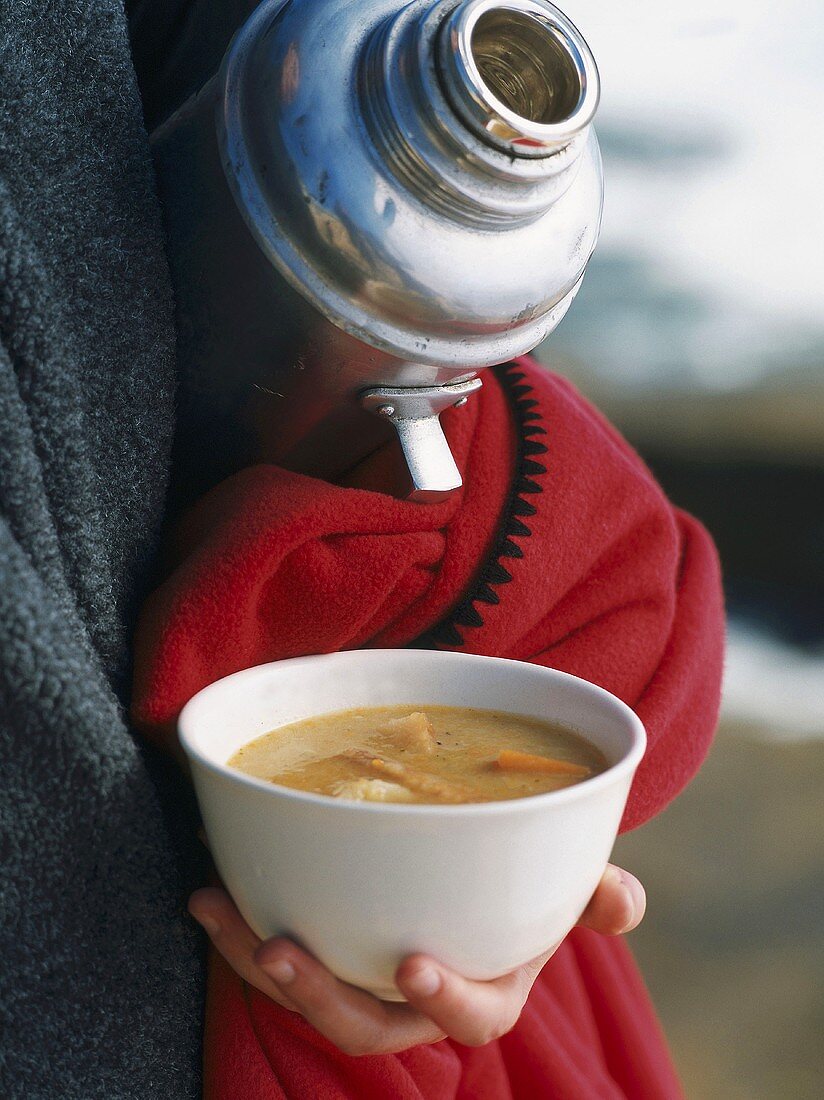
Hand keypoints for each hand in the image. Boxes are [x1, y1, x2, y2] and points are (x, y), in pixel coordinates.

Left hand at [188, 863, 644, 1055]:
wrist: (473, 885)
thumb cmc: (521, 889)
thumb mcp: (559, 888)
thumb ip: (593, 894)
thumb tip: (628, 902)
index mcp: (483, 986)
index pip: (470, 1013)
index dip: (444, 999)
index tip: (414, 964)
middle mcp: (415, 998)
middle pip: (367, 1024)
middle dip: (321, 996)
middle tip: (282, 951)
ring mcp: (363, 979)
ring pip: (311, 994)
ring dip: (259, 959)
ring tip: (219, 912)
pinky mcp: (326, 950)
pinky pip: (280, 953)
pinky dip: (241, 926)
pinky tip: (212, 887)